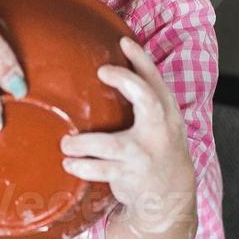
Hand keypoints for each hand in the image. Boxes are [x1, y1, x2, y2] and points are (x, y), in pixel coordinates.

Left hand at [60, 38, 197, 238]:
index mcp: (166, 114)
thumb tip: (114, 67)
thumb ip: (143, 101)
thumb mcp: (161, 124)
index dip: (142, 59)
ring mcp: (144, 155)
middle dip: (126, 82)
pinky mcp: (131, 176)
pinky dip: (81, 166)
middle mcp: (160, 131)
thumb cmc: (158, 151)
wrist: (172, 197)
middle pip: (148, 100)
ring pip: (112, 144)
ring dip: (84, 143)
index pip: (156, 81)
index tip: (123, 41)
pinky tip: (69, 163)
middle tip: (103, 71)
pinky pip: (101, 170)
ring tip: (66, 144)